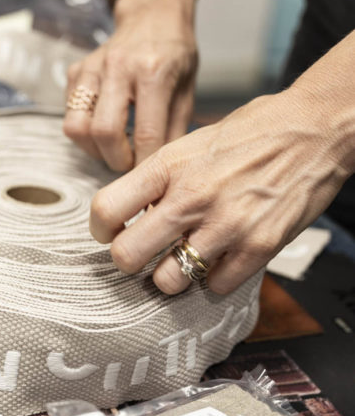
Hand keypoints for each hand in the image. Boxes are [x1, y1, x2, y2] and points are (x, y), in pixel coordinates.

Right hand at [64, 0, 197, 171]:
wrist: (153, 14)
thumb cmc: (175, 53)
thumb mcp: (187, 91)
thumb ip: (174, 131)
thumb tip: (161, 171)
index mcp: (154, 72)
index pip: (146, 133)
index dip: (145, 164)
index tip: (148, 176)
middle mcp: (119, 68)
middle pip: (104, 132)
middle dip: (116, 160)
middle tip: (129, 162)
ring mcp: (92, 67)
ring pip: (77, 127)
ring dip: (94, 149)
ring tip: (113, 148)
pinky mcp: (76, 70)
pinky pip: (70, 114)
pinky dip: (85, 131)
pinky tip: (105, 126)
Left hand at [89, 91, 347, 294]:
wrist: (314, 129)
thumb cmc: (252, 133)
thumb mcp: (192, 143)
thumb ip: (159, 179)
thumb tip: (130, 212)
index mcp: (168, 166)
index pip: (105, 209)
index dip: (101, 229)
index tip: (111, 233)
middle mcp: (191, 197)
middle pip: (127, 256)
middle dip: (130, 262)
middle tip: (143, 255)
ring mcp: (225, 225)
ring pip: (168, 281)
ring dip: (173, 276)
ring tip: (185, 258)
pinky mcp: (258, 247)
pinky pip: (215, 286)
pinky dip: (215, 278)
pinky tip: (222, 257)